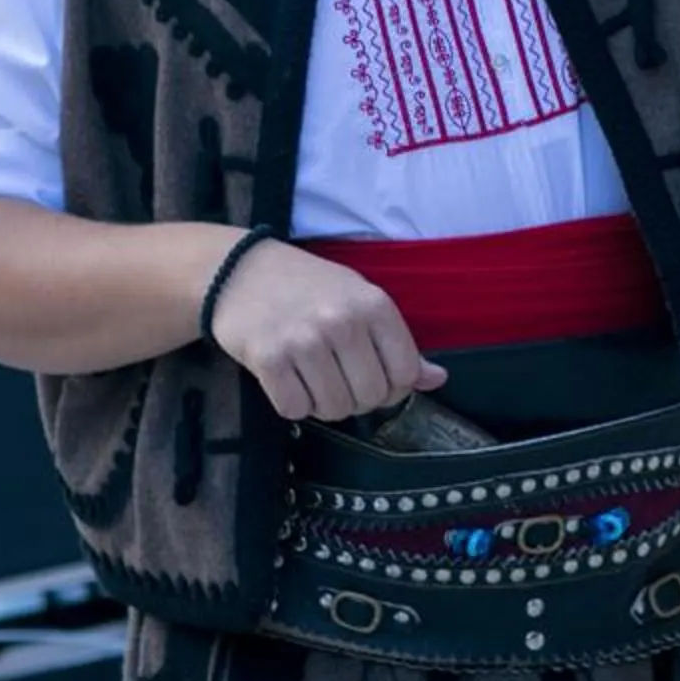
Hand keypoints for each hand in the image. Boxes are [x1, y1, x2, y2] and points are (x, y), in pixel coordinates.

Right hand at [208, 238, 445, 423]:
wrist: (241, 271)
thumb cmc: (310, 287)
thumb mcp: (361, 301)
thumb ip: (399, 344)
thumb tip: (437, 380)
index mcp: (374, 305)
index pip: (405, 374)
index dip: (393, 388)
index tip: (375, 378)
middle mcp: (343, 322)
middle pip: (370, 397)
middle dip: (358, 400)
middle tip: (340, 381)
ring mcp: (304, 341)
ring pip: (334, 409)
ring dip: (325, 405)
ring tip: (314, 380)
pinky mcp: (268, 359)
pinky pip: (295, 409)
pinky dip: (294, 405)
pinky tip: (289, 380)